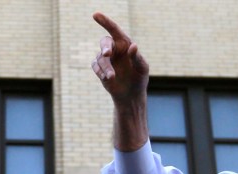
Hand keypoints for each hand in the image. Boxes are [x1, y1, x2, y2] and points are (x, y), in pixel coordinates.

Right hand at [91, 12, 148, 150]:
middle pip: (104, 42)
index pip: (115, 30)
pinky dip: (100, 72)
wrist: (131, 95)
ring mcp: (106, 59)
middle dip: (105, 48)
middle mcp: (114, 49)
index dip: (105, 22)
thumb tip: (133, 46)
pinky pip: (95, 66)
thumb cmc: (139, 79)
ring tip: (112, 77)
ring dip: (105, 67)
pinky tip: (108, 78)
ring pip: (100, 58)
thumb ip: (138, 57)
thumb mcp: (142, 68)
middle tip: (107, 54)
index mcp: (125, 44)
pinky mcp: (99, 68)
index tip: (96, 15)